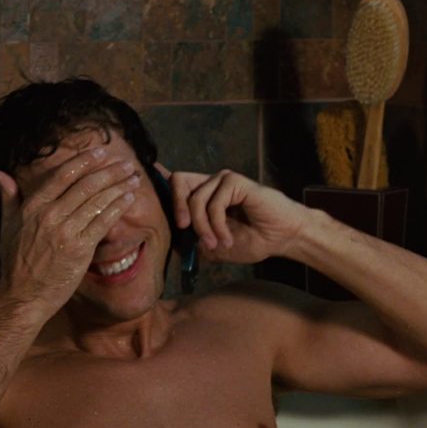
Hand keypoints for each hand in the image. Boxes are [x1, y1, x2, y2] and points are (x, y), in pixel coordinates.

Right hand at [0, 147, 140, 318]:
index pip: (63, 175)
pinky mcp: (80, 248)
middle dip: (110, 172)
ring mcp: (66, 231)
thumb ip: (8, 196)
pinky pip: (104, 222)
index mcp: (33, 206)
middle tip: (127, 163)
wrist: (24, 295)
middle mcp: (50, 215)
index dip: (85, 161)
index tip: (102, 152)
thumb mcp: (7, 225)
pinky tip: (129, 198)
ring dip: (119, 186)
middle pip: (86, 185)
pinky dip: (118, 207)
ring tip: (133, 178)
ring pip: (98, 201)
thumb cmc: (17, 261)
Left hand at [161, 167, 308, 263]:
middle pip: (178, 181)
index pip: (176, 183)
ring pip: (195, 199)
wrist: (283, 238)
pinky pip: (214, 203)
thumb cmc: (254, 240)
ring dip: (203, 227)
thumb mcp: (216, 247)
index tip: (143, 183)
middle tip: (186, 229)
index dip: (160, 181)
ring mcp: (223, 181)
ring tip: (217, 244)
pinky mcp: (235, 182)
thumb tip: (173, 240)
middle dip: (176, 207)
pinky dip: (218, 225)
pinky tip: (228, 238)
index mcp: (204, 195)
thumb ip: (195, 241)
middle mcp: (211, 184)